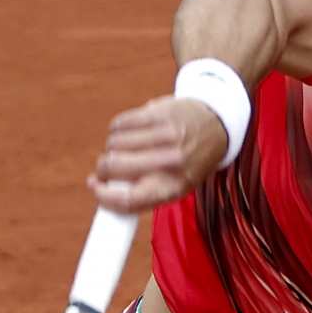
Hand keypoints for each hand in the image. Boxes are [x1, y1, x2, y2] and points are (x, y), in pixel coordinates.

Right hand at [87, 95, 230, 211]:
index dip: (103, 196)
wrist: (216, 125)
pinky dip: (117, 129)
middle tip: (109, 167)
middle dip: (103, 168)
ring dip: (112, 147)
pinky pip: (118, 124)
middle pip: (113, 168)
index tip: (95, 187)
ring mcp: (164, 135)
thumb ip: (141, 192)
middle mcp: (171, 162)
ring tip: (128, 147)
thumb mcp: (175, 185)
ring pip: (113, 143)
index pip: (128, 200)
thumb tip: (97, 187)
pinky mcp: (157, 113)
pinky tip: (131, 132)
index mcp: (174, 187)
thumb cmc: (190, 160)